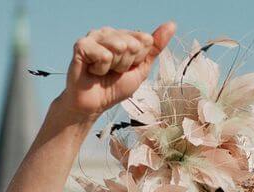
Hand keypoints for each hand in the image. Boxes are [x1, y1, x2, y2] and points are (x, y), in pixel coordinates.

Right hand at [58, 22, 175, 118]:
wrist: (94, 105)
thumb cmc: (114, 87)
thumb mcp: (141, 69)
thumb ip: (156, 48)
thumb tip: (171, 24)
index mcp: (124, 35)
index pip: (145, 41)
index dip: (138, 60)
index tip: (126, 69)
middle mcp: (109, 32)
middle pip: (133, 44)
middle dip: (125, 64)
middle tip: (113, 72)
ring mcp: (94, 36)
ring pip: (119, 47)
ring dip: (114, 67)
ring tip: (103, 72)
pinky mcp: (82, 45)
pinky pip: (103, 54)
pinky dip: (101, 69)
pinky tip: (92, 71)